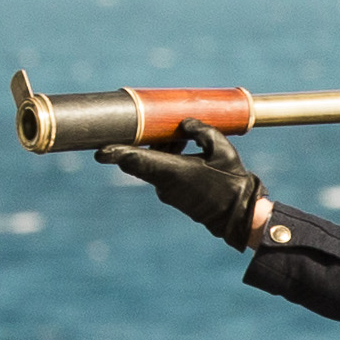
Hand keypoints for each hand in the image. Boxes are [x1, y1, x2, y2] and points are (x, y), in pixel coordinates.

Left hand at [99, 123, 265, 244]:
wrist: (240, 215)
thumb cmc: (232, 181)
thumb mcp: (221, 148)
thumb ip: (200, 131)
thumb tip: (183, 125)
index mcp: (173, 171)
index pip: (134, 160)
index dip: (115, 153)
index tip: (100, 150)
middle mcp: (164, 183)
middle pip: (141, 159)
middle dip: (145, 142)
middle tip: (159, 129)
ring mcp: (167, 192)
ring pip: (152, 165)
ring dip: (161, 150)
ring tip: (183, 138)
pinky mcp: (173, 197)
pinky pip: (162, 173)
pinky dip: (168, 161)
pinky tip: (185, 151)